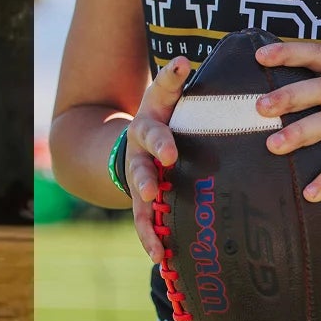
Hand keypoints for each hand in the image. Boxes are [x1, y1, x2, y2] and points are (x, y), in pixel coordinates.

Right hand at [119, 55, 191, 277]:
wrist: (135, 142)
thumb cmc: (164, 116)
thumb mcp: (164, 97)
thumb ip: (173, 81)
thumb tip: (184, 60)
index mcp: (146, 129)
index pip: (152, 132)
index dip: (160, 141)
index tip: (170, 155)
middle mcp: (138, 158)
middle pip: (139, 171)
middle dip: (145, 181)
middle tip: (154, 190)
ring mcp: (139, 185)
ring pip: (140, 206)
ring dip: (147, 224)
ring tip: (157, 246)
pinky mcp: (145, 206)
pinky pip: (147, 227)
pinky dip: (153, 243)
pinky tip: (163, 261)